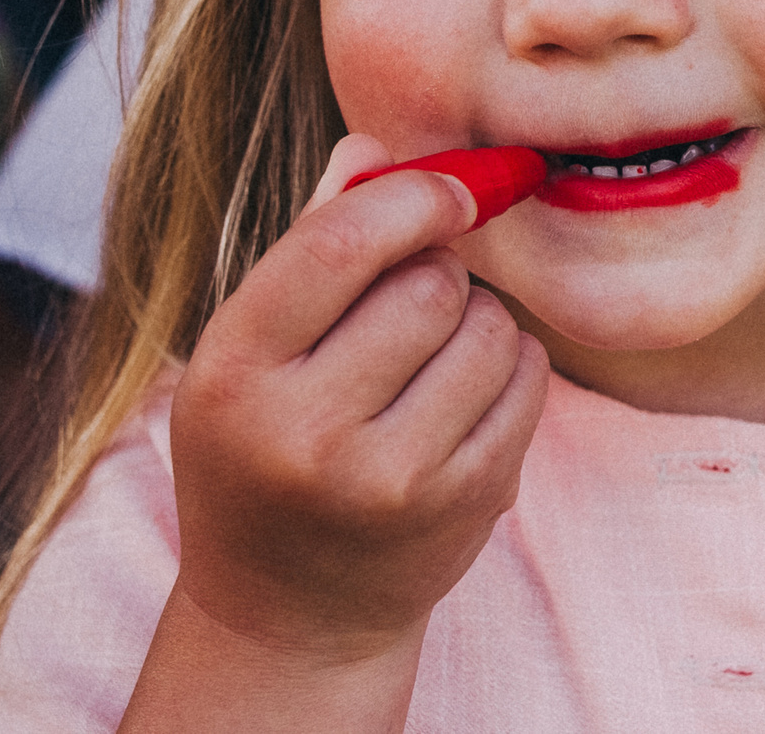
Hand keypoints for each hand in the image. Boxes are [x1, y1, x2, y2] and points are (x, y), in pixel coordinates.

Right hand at [163, 134, 550, 668]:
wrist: (291, 614)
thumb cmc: (267, 452)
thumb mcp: (251, 353)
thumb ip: (311, 244)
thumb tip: (376, 150)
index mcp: (236, 375)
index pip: (337, 247)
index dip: (411, 198)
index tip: (449, 190)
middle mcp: (306, 433)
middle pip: (429, 284)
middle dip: (436, 274)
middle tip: (408, 310)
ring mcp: (391, 479)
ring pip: (490, 328)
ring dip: (478, 324)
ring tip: (429, 363)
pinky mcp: (464, 505)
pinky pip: (529, 381)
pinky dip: (512, 370)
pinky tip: (463, 401)